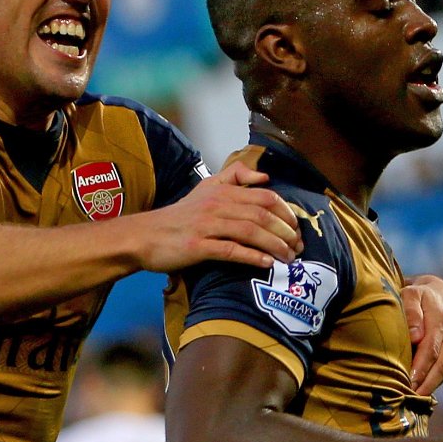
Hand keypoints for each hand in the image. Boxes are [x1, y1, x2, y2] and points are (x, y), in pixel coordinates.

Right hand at [131, 162, 302, 271]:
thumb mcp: (204, 188)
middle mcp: (216, 205)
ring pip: (250, 231)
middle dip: (286, 232)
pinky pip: (231, 250)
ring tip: (289, 258)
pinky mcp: (196, 246)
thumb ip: (234, 177)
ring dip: (275, 246)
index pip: (265, 196)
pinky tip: (266, 264)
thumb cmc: (178, 216)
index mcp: (222, 191)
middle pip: (262, 214)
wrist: (144, 236)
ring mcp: (206, 225)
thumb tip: (265, 177)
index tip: (296, 229)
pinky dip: (252, 257)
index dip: (286, 213)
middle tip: (298, 247)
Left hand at [401, 274, 442, 395]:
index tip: (407, 384)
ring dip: (431, 384)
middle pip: (441, 365)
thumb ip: (410, 311)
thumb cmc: (420, 296)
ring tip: (413, 397)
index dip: (419, 369)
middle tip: (409, 399)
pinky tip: (423, 385)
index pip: (431, 350)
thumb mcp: (411, 294)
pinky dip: (437, 379)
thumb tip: (415, 337)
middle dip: (425, 384)